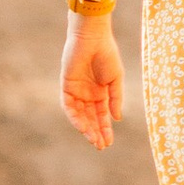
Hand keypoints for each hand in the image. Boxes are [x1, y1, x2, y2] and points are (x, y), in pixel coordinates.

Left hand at [60, 13, 125, 148]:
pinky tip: (83, 127)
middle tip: (100, 146)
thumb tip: (116, 118)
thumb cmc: (107, 54)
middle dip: (96, 132)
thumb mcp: (115, 79)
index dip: (105, 128)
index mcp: (101, 92)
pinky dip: (75, 117)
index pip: (102, 115)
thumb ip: (115, 98)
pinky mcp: (66, 86)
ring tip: (93, 140)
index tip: (109, 142)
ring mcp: (77, 90)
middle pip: (90, 118)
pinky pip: (69, 106)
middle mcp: (88, 93)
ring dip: (86, 128)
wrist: (93, 38)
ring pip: (80, 115)